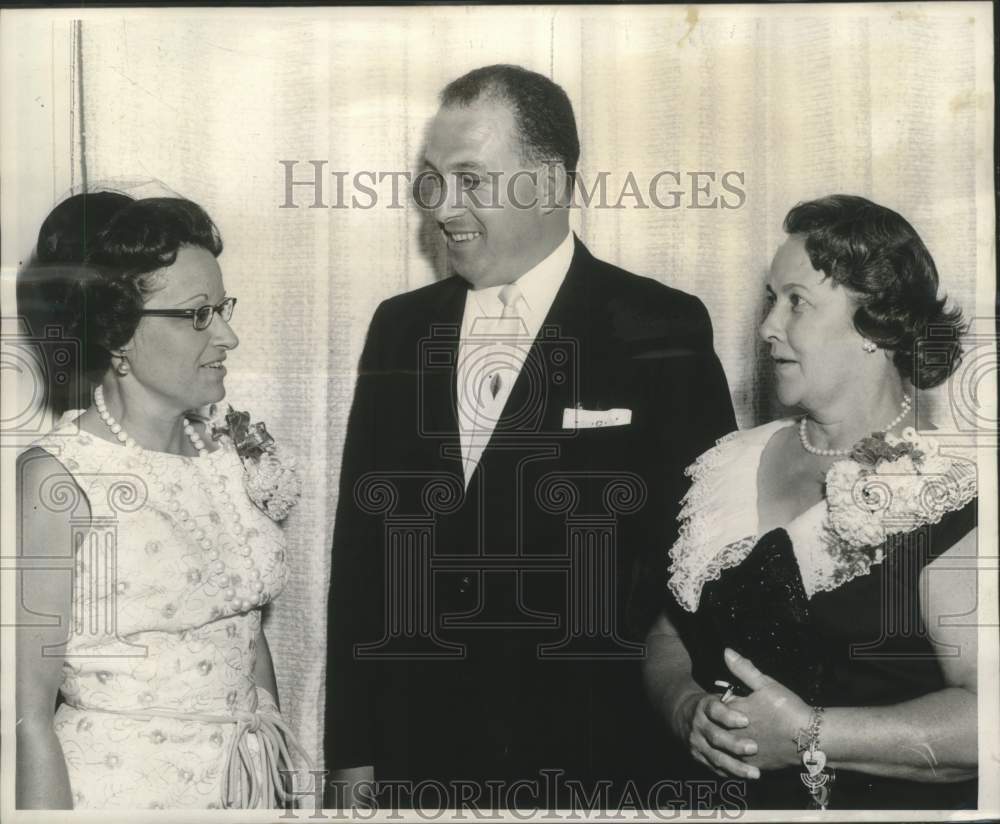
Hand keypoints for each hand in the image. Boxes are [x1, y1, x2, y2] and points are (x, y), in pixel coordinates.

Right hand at [676, 690, 760, 779]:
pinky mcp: (698, 757)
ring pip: (716, 757)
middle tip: (754, 747)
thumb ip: (734, 699)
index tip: (746, 720)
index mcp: (704, 706)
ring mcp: (697, 743)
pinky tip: (746, 777)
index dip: (729, 716)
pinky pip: (715, 768)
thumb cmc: (712, 706)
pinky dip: (731, 773)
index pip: (714, 711)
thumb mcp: (718, 696)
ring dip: (736, 766)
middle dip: (734, 744)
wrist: (683, 717)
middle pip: (715, 737)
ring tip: (755, 773)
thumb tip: (757, 694)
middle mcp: (698, 725)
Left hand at [723, 648, 811, 771]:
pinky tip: (740, 753)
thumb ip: (744, 669)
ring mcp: (744, 752)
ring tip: (734, 735)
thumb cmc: (788, 709)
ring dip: (725, 742)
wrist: (810, 738)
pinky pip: (737, 764)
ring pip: (724, 748)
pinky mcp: (754, 765)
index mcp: (735, 712)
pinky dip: (736, 759)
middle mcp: (735, 734)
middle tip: (729, 719)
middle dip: (719, 723)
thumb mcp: (766, 684)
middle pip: (716, 728)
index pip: (714, 706)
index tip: (728, 700)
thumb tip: (726, 652)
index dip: (719, 702)